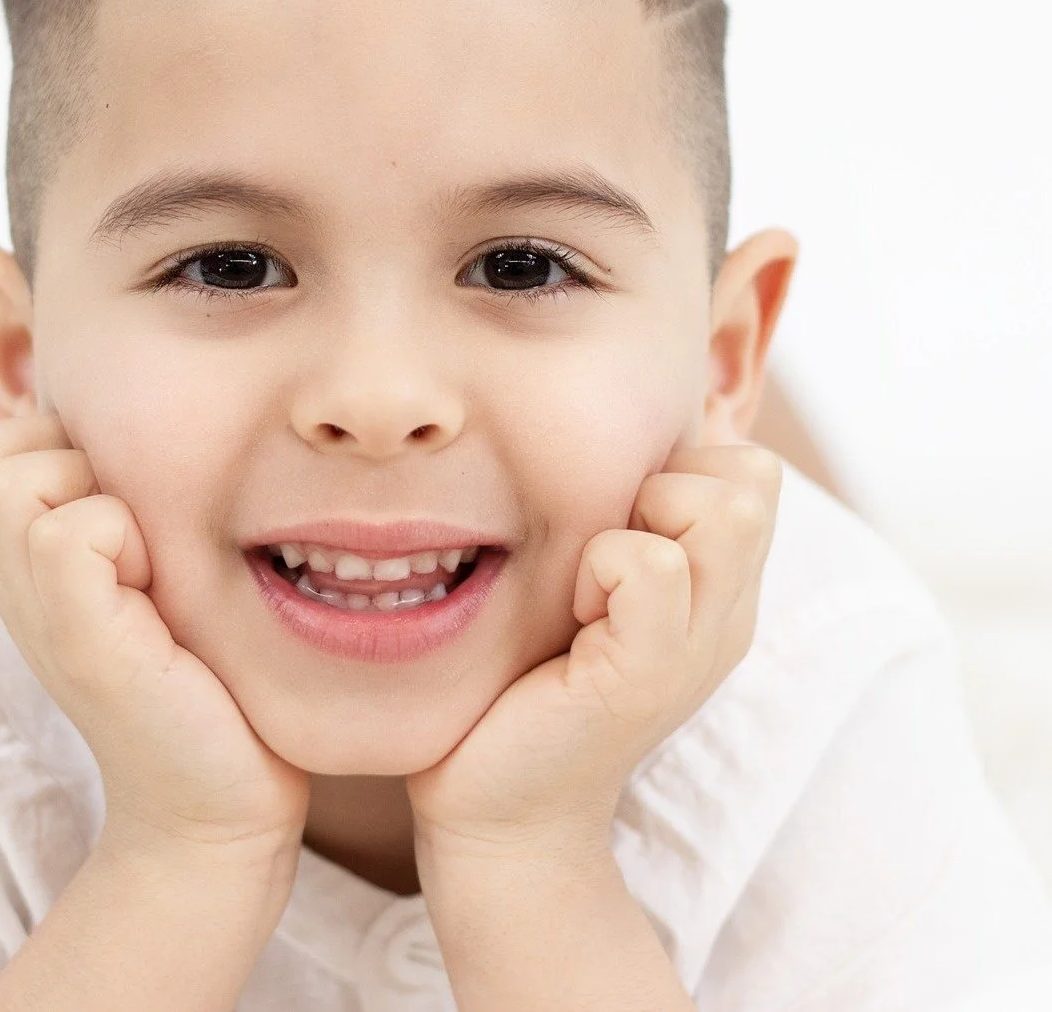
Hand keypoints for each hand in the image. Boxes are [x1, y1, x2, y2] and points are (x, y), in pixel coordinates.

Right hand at [0, 412, 310, 857]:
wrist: (220, 796)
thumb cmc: (199, 669)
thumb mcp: (142, 562)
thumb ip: (108, 494)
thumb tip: (118, 407)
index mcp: (20, 559)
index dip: (53, 450)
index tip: (118, 515)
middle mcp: (7, 583)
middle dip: (65, 464)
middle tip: (131, 536)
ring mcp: (32, 613)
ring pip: (11, 483)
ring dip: (98, 501)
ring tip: (145, 566)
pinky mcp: (77, 640)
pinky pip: (67, 532)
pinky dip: (123, 540)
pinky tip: (156, 595)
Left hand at [405, 444, 782, 852]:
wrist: (501, 809)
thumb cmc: (531, 683)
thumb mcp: (592, 588)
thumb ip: (624, 523)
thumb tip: (617, 445)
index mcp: (719, 589)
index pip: (749, 466)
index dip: (679, 465)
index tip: (614, 523)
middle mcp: (728, 614)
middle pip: (752, 474)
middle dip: (667, 479)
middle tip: (601, 547)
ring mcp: (699, 646)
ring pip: (722, 508)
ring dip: (632, 521)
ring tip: (587, 585)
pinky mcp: (648, 672)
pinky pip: (650, 565)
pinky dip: (599, 566)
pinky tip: (571, 616)